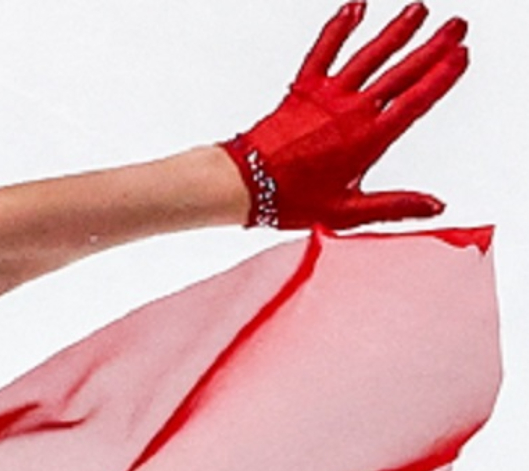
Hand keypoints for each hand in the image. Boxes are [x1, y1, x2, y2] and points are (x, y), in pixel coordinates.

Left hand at [221, 2, 468, 228]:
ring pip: (370, 55)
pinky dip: (340, 27)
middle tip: (457, 26)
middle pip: (401, 72)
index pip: (416, 100)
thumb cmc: (290, 200)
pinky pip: (324, 50)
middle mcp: (353, 111)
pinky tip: (356, 6)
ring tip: (419, 10)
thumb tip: (434, 206)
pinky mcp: (303, 88)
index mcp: (369, 140)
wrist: (246, 184)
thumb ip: (392, 205)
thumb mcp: (346, 212)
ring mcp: (328, 95)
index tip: (461, 55)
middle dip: (432, 47)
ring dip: (396, 31)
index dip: (442, 76)